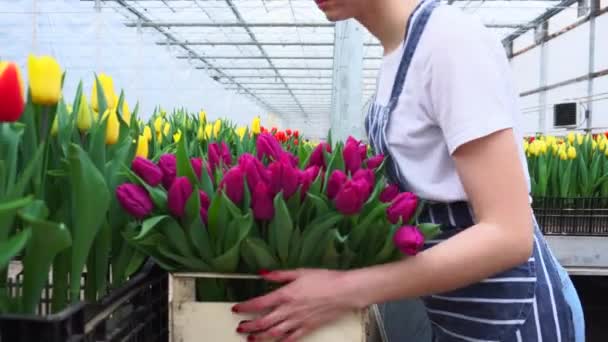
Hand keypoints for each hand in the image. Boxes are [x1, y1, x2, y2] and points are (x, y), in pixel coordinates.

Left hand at [232, 269, 359, 341]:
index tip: (236, 308)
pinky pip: (292, 338)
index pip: (259, 303)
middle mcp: (289, 310)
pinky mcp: (308, 328)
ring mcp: (298, 321)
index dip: (245, 307)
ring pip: (274, 333)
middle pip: (263, 322)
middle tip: (240, 328)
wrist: (345, 291)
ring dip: (260, 337)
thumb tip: (262, 273)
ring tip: (251, 339)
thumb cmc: (324, 278)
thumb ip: (279, 275)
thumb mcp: (300, 272)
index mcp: (285, 294)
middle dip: (249, 326)